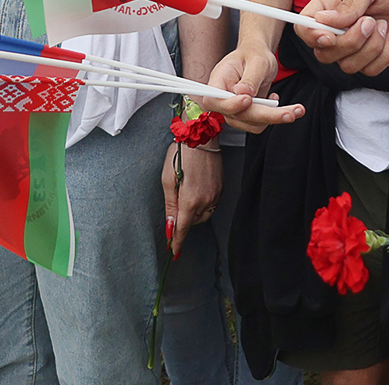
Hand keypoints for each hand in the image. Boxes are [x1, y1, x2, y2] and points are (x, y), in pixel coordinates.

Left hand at [161, 142, 222, 258]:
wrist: (200, 136)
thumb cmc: (180, 154)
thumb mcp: (167, 180)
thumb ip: (170, 205)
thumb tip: (170, 226)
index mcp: (189, 201)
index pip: (183, 228)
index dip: (177, 241)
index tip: (174, 251)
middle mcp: (205, 201)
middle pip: (193, 222)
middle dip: (184, 220)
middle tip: (175, 204)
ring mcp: (215, 195)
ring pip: (203, 214)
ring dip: (194, 212)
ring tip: (186, 193)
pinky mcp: (221, 188)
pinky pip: (212, 204)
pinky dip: (203, 203)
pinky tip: (196, 189)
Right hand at [205, 46, 303, 132]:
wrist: (259, 58)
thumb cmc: (254, 54)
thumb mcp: (257, 60)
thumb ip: (251, 78)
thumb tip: (243, 93)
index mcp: (219, 80)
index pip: (214, 100)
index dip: (229, 105)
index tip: (248, 100)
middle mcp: (224, 98)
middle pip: (237, 116)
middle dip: (265, 115)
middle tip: (289, 112)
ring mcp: (234, 110)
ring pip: (252, 124)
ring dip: (274, 118)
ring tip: (295, 109)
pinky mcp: (246, 116)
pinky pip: (259, 124)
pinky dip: (274, 117)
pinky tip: (277, 102)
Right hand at [297, 0, 388, 75]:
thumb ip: (349, 3)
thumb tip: (323, 20)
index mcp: (328, 5)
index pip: (304, 28)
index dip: (312, 37)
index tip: (330, 36)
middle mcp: (337, 28)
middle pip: (324, 53)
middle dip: (350, 42)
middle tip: (370, 21)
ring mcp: (354, 45)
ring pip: (348, 66)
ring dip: (371, 48)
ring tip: (384, 25)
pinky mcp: (372, 57)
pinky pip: (370, 70)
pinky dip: (385, 55)